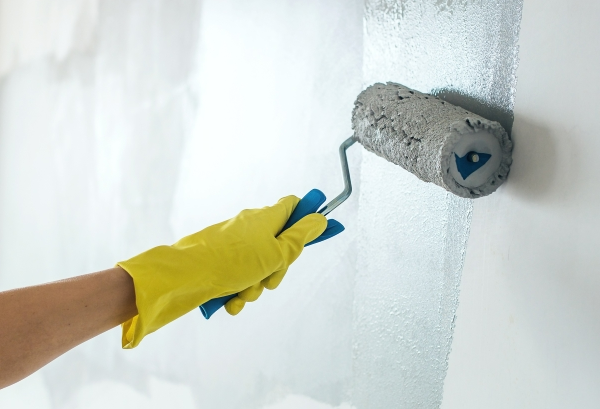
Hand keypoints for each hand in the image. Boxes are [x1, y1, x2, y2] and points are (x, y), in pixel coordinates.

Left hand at [117, 195, 326, 347]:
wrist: (185, 277)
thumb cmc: (230, 262)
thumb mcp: (276, 253)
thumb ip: (300, 238)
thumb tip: (319, 218)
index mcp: (265, 219)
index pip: (293, 207)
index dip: (306, 219)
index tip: (313, 236)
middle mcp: (250, 228)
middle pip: (279, 246)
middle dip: (278, 269)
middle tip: (270, 278)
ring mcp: (234, 246)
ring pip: (259, 268)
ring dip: (256, 285)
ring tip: (245, 291)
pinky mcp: (220, 263)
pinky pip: (239, 278)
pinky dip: (238, 292)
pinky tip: (231, 300)